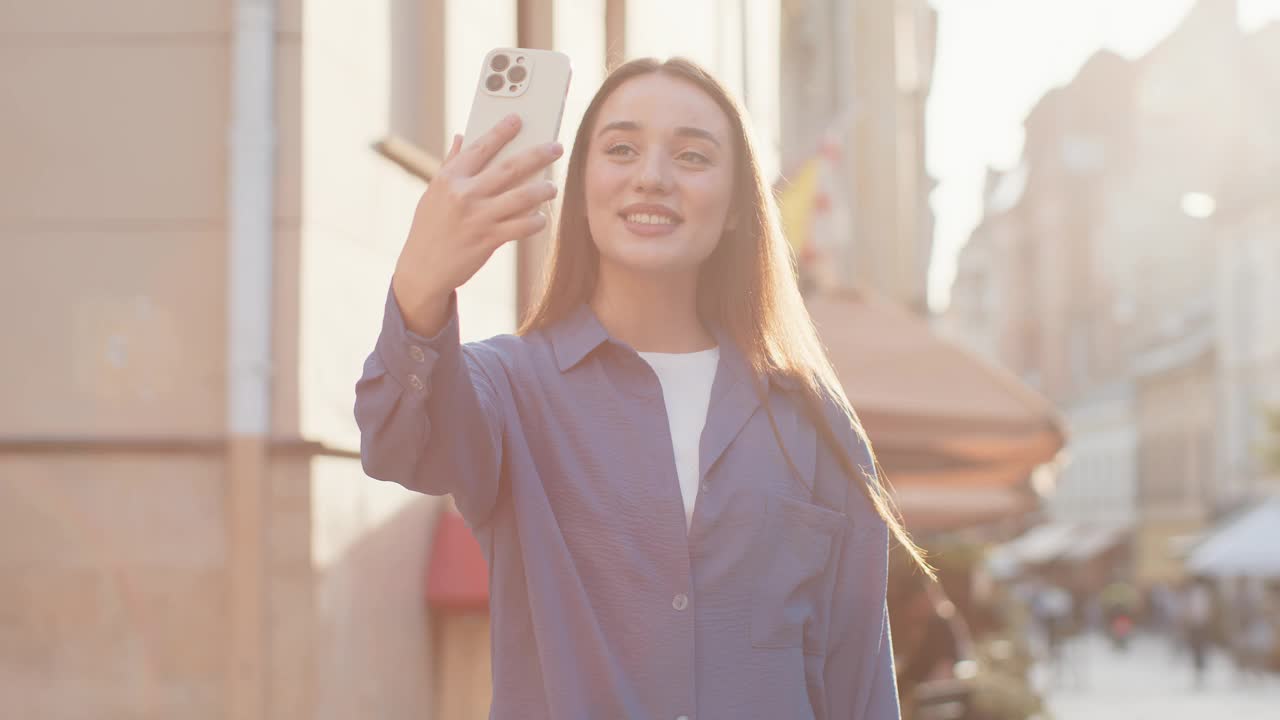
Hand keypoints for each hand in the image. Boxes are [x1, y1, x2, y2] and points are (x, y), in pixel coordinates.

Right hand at [392, 114, 562, 332]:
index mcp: (450, 179)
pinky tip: (541, 218)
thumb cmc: (430, 228)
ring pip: (522, 197)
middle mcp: (464, 194)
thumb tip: (460, 136)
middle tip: (557, 147)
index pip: (480, 147)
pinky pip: (521, 227)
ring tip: (553, 187)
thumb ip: (450, 165)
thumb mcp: (434, 194)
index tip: (518, 119)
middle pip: (510, 168)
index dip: (501, 131)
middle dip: (538, 155)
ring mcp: (477, 218)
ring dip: (543, 190)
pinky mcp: (488, 240)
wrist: (422, 269)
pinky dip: (535, 221)